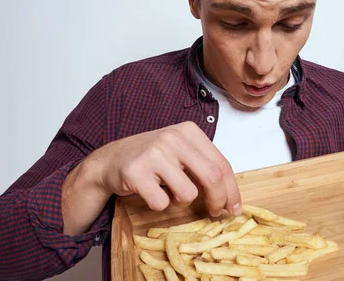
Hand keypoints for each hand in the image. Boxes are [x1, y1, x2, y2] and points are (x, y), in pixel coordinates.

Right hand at [86, 121, 241, 216]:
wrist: (110, 160)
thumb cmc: (151, 158)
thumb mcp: (180, 150)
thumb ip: (203, 165)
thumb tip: (229, 196)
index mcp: (189, 131)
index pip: (221, 163)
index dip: (231, 189)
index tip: (233, 207)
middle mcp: (173, 138)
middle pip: (211, 177)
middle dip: (218, 200)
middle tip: (215, 212)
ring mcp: (154, 154)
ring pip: (188, 193)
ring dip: (181, 201)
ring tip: (168, 192)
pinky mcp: (136, 172)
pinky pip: (161, 203)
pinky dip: (160, 205)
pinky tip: (151, 192)